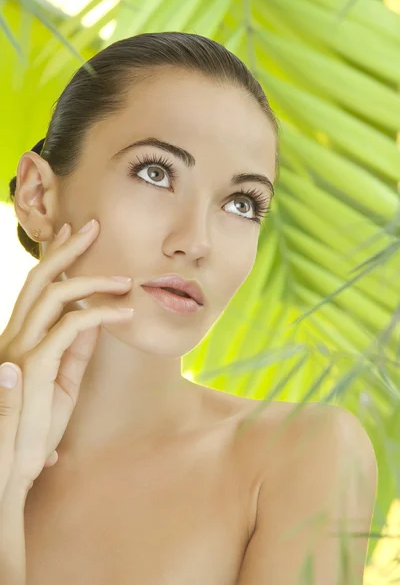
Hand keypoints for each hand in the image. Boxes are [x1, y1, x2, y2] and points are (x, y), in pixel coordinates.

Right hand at [0, 218, 133, 495]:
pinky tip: (123, 310)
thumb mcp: (61, 380)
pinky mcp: (36, 365)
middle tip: (93, 226)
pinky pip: (72, 326)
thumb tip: (96, 318)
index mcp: (18, 337)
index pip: (35, 288)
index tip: (73, 236)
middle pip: (40, 279)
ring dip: (92, 278)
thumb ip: (75, 348)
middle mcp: (15, 336)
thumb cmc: (35, 424)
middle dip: (67, 249)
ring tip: (124, 277)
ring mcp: (22, 349)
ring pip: (55, 295)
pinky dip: (100, 313)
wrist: (12, 464)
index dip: (54, 258)